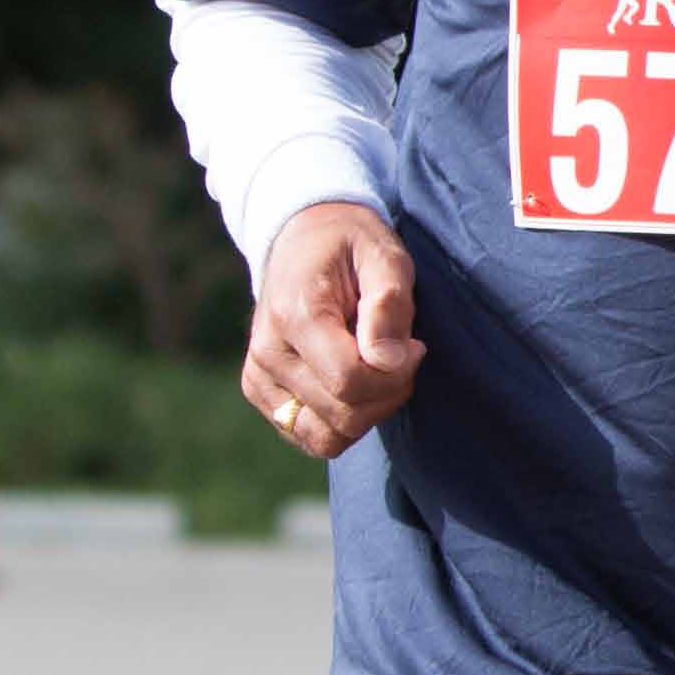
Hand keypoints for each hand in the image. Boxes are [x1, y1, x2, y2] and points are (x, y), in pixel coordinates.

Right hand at [245, 202, 424, 459]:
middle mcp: (268, 352)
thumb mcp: (383, 255)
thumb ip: (389, 304)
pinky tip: (356, 382)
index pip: (349, 381)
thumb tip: (389, 361)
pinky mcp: (260, 391)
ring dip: (367, 414)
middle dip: (388, 394)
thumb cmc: (351, 245)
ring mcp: (259, 376)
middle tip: (403, 356)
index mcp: (296, 315)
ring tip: (379, 371)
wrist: (301, 237)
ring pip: (325, 437)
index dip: (395, 376)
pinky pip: (310, 436)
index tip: (416, 346)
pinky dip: (343, 421)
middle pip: (342, 415)